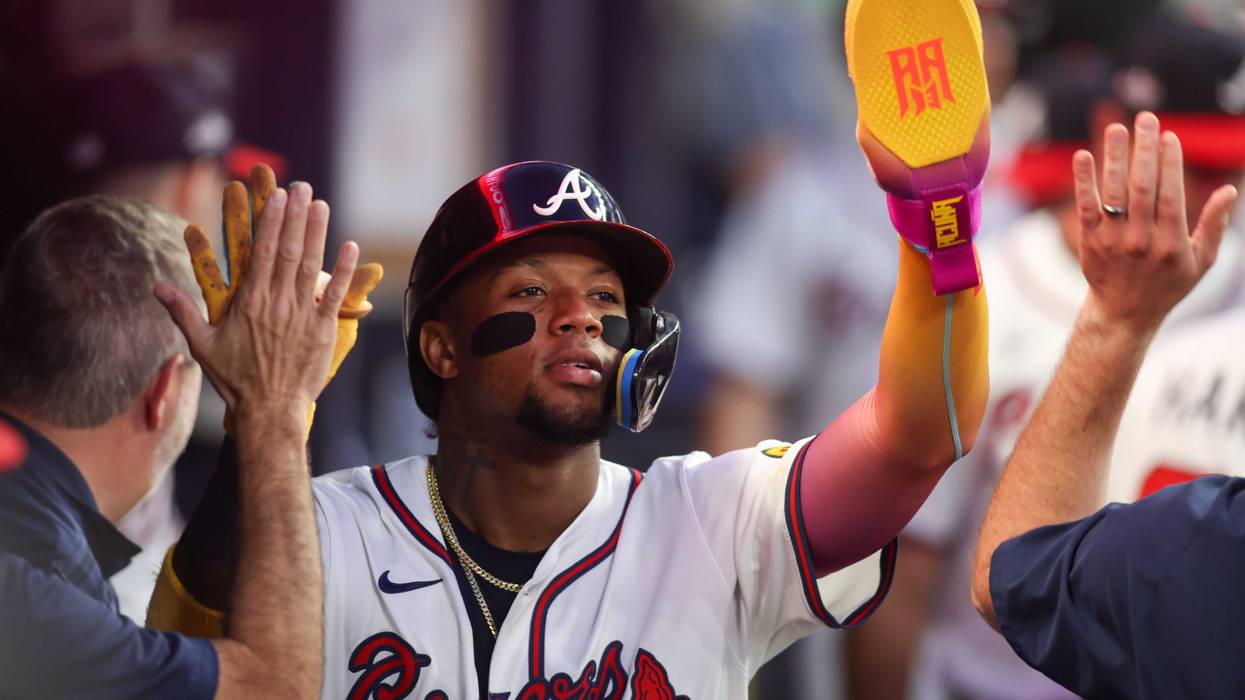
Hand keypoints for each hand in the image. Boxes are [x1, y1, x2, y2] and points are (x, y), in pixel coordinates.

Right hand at [155, 181, 357, 420]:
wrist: (269, 410)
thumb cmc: (235, 379)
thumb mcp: (202, 346)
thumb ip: (181, 312)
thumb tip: (155, 286)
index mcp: (250, 302)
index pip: (262, 253)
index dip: (272, 222)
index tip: (278, 197)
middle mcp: (277, 303)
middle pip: (288, 251)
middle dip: (295, 217)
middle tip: (302, 187)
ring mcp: (302, 315)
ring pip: (311, 266)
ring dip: (317, 233)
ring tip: (321, 205)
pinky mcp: (322, 329)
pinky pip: (334, 295)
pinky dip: (344, 270)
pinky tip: (350, 245)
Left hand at [1072, 112, 1237, 333]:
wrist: (1124, 313)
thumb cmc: (1167, 284)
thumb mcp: (1200, 261)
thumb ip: (1213, 225)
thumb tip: (1230, 190)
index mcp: (1172, 243)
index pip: (1171, 195)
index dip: (1171, 164)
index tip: (1169, 136)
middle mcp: (1142, 240)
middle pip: (1143, 188)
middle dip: (1145, 151)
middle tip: (1146, 118)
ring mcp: (1113, 241)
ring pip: (1114, 194)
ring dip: (1114, 158)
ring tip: (1116, 128)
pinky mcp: (1090, 242)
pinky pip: (1086, 208)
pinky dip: (1083, 182)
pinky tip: (1082, 156)